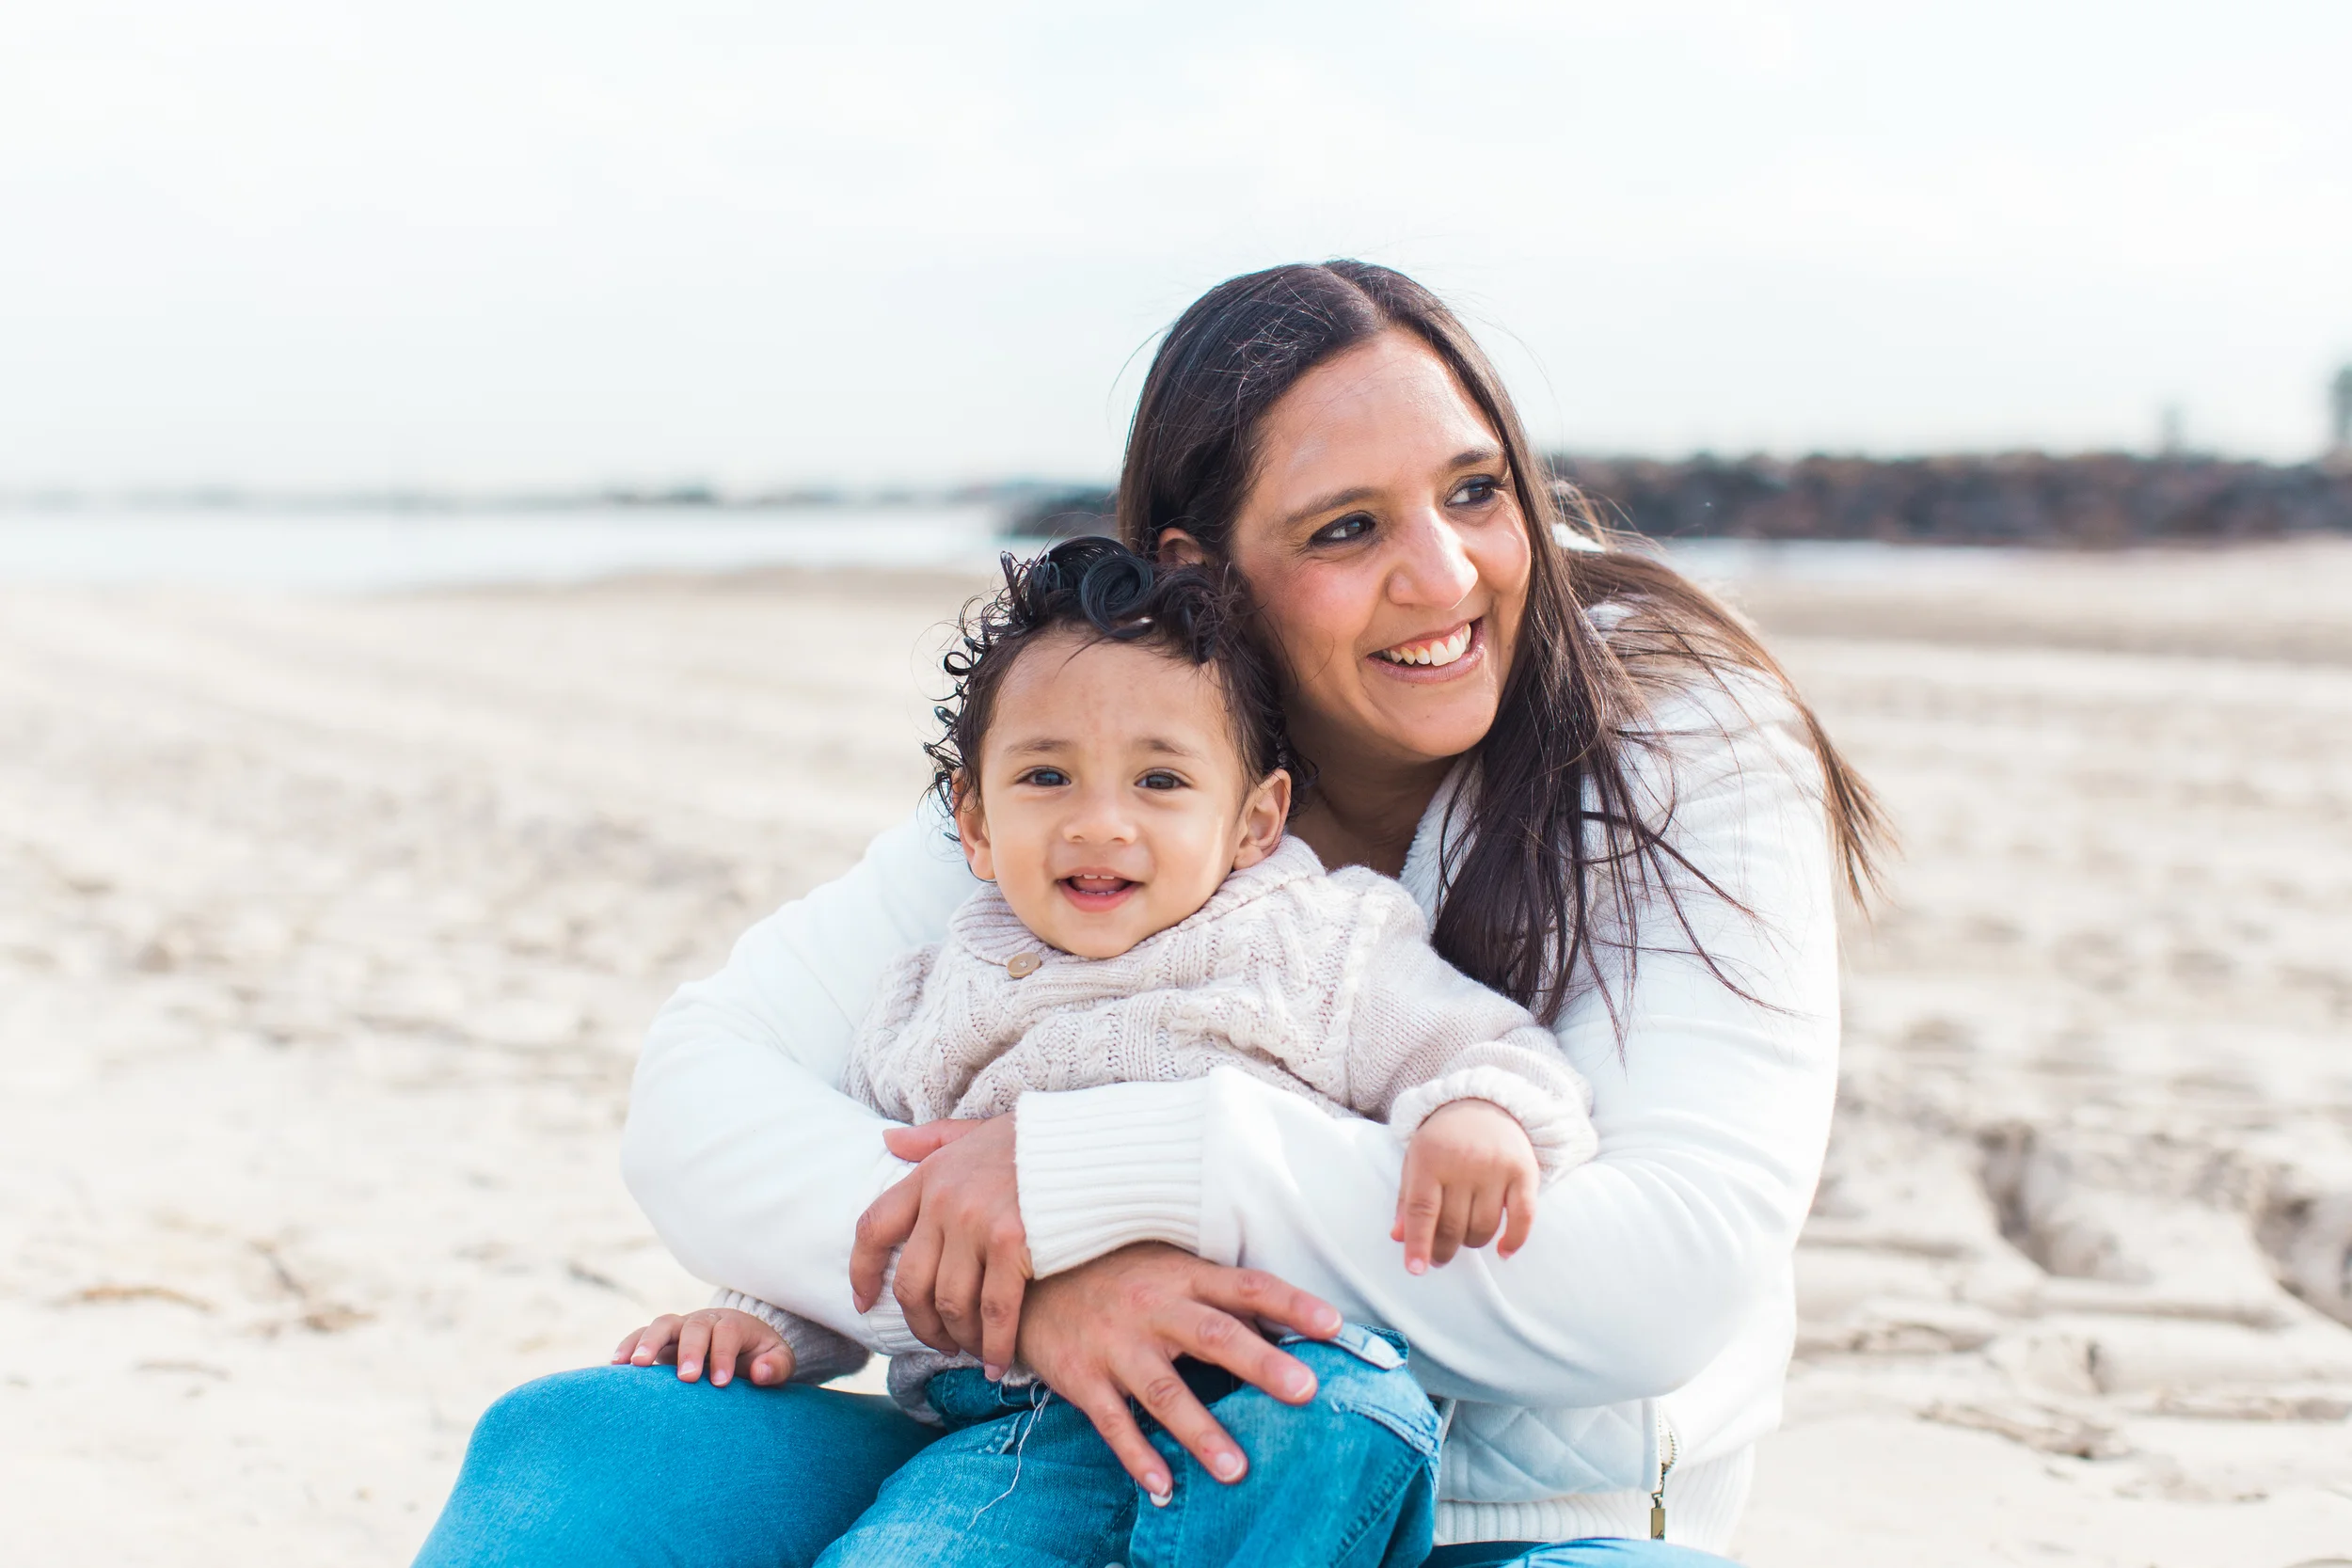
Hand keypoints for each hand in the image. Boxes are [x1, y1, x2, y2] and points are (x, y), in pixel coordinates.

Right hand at [610, 1308, 792, 1387]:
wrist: (743, 1344)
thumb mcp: (779, 1360)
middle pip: (695, 1326)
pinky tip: (616, 1364)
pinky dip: (629, 1345)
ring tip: (637, 1365)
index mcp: (735, 1324)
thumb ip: (776, 1366)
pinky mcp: (662, 1340)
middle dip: (690, 1350)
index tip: (722, 1383)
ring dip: (649, 1342)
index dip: (724, 1355)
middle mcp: (706, 1321)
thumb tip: (760, 1373)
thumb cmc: (761, 1357)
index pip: (728, 1333)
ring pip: (663, 1325)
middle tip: (687, 1378)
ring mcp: (681, 1328)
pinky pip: (640, 1335)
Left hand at [851, 1115, 1029, 1375]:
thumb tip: (889, 1140)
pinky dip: (994, 1344)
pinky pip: (994, 1310)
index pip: (874, 1228)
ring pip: (950, 1303)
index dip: (863, 1272)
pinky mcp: (1012, 1244)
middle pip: (911, 1281)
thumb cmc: (1042, 1142)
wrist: (1098, 1145)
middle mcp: (944, 1199)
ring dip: (959, 1338)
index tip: (865, 1303)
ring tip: (973, 1350)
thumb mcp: (978, 1131)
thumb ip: (933, 1140)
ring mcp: (976, 1222)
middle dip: (920, 1323)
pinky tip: (998, 1361)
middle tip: (938, 1341)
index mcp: (931, 1174)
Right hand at [1017, 1242, 1339, 1501]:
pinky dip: (1137, 1456)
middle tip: (1306, 1389)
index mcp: (1179, 1274)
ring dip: (1202, 1432)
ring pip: (1164, 1391)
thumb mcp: (1162, 1265)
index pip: (1245, 1286)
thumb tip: (1277, 1323)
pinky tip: (1164, 1487)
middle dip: (1261, 1363)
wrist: (1023, 1277)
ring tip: (1237, 1469)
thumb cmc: (1111, 1271)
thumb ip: (1213, 1291)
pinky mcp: (1081, 1376)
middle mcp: (1151, 1307)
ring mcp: (1114, 1344)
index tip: (1334, 1325)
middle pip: (1213, 1335)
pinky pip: (1112, 1422)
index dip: (1290, 1304)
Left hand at [1392, 1098, 1538, 1272]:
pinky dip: (1514, 1240)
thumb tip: (1399, 1237)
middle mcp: (1464, 1163)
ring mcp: (1496, 1168)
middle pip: (1454, 1224)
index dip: (1418, 1243)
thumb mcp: (1416, 1160)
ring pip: (1485, 1227)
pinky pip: (1523, 1217)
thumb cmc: (1444, 1139)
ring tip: (1465, 1239)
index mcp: (1430, 1159)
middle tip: (1440, 1257)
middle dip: (1444, 1250)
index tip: (1416, 1270)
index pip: (1422, 1210)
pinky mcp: (1524, 1172)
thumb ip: (1407, 1199)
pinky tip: (1503, 1251)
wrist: (1485, 1103)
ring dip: (1473, 1243)